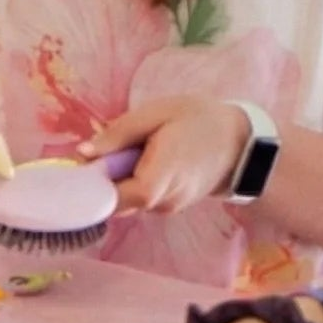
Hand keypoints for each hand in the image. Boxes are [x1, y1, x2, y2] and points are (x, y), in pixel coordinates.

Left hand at [83, 97, 245, 213]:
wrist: (240, 142)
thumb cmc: (199, 120)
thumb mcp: (157, 113)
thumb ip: (119, 134)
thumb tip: (82, 153)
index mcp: (160, 177)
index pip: (115, 198)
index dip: (93, 187)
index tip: (82, 167)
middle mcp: (163, 201)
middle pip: (117, 200)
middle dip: (105, 179)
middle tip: (110, 149)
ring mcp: (168, 208)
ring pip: (128, 200)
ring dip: (122, 179)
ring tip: (137, 150)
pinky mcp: (170, 208)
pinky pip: (141, 199)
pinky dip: (135, 182)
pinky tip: (148, 161)